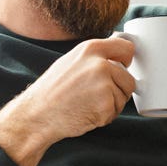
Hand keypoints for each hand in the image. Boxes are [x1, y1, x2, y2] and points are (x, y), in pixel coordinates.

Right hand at [0, 36, 135, 165]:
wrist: (37, 115)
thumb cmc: (52, 91)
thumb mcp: (71, 61)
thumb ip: (94, 56)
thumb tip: (117, 53)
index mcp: (91, 49)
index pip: (126, 48)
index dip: (126, 60)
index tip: (122, 67)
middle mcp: (100, 64)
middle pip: (129, 79)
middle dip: (118, 90)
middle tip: (95, 95)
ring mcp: (104, 85)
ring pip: (123, 97)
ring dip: (111, 105)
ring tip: (88, 104)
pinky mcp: (105, 105)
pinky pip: (115, 112)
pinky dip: (104, 117)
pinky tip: (86, 113)